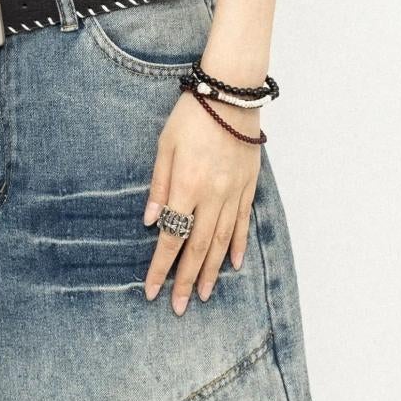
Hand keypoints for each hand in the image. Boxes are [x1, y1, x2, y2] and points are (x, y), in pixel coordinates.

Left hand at [142, 88, 261, 311]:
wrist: (231, 93)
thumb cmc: (192, 115)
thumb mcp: (164, 146)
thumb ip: (158, 186)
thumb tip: (152, 223)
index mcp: (186, 186)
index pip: (172, 237)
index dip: (161, 267)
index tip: (153, 290)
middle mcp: (212, 195)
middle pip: (197, 247)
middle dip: (186, 279)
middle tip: (180, 307)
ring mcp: (233, 192)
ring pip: (222, 241)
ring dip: (211, 270)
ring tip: (203, 294)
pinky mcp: (248, 185)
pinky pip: (242, 222)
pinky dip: (238, 245)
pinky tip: (232, 264)